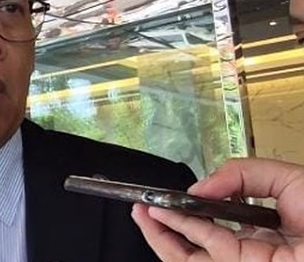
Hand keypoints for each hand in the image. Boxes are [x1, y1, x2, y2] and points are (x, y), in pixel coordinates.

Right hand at [131, 158, 303, 261]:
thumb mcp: (286, 179)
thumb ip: (241, 174)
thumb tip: (199, 189)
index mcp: (264, 230)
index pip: (217, 223)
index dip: (190, 209)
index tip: (170, 194)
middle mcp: (250, 249)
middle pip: (196, 244)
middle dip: (165, 226)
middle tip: (144, 206)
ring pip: (190, 256)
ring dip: (161, 235)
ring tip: (141, 212)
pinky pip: (201, 255)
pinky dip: (176, 237)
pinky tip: (160, 219)